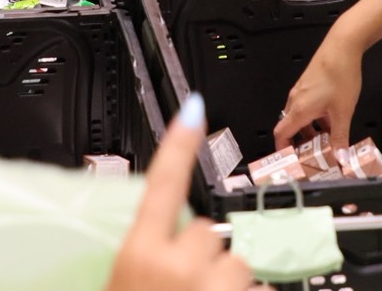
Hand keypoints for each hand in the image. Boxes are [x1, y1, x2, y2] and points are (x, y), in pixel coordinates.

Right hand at [106, 94, 254, 290]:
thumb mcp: (122, 279)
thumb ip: (143, 252)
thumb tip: (157, 240)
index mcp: (140, 254)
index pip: (163, 182)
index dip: (180, 143)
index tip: (193, 109)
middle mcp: (179, 264)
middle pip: (206, 228)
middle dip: (199, 252)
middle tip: (179, 284)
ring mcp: (215, 284)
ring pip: (235, 261)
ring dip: (223, 280)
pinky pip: (259, 289)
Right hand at [273, 29, 363, 152]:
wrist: (342, 47)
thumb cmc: (339, 75)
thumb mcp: (343, 112)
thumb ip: (340, 137)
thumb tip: (341, 157)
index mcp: (299, 109)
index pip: (281, 134)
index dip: (283, 149)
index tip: (290, 160)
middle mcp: (296, 99)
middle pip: (290, 126)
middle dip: (300, 142)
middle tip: (312, 155)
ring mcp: (302, 90)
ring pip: (299, 116)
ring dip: (309, 130)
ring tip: (326, 139)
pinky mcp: (309, 84)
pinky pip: (306, 106)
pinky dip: (314, 117)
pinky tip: (332, 119)